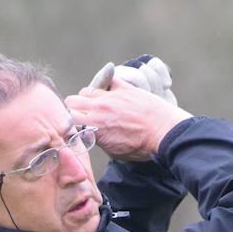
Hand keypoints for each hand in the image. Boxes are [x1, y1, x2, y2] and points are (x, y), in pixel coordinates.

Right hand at [68, 62, 191, 160]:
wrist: (164, 133)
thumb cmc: (142, 147)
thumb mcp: (114, 152)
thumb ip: (99, 139)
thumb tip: (92, 133)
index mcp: (93, 128)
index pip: (69, 120)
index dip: (70, 122)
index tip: (76, 125)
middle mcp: (97, 110)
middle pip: (72, 101)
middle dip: (75, 108)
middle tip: (83, 113)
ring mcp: (110, 97)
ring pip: (87, 90)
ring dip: (89, 97)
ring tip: (98, 104)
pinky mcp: (124, 88)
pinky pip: (108, 79)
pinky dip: (107, 83)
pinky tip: (111, 91)